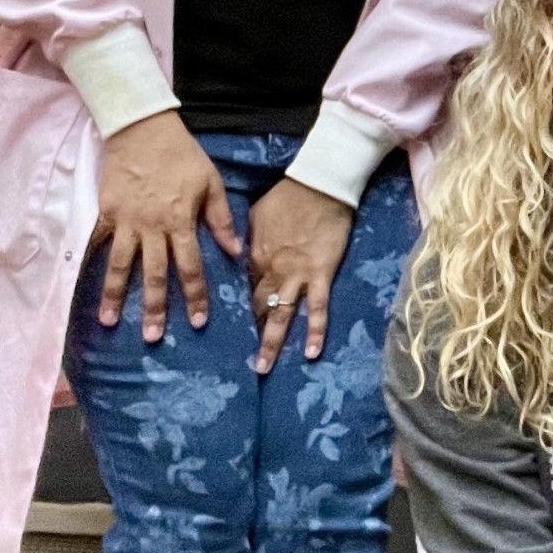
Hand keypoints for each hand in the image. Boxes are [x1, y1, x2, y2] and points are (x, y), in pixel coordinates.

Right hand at [92, 113, 241, 342]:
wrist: (142, 128)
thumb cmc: (182, 155)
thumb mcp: (211, 183)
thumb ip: (220, 220)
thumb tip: (235, 252)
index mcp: (180, 222)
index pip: (189, 267)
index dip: (193, 296)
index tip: (196, 322)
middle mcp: (151, 227)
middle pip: (153, 274)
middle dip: (153, 308)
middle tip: (151, 338)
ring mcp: (125, 221)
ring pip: (120, 265)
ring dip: (114, 295)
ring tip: (109, 321)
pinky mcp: (106, 211)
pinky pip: (98, 242)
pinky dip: (92, 264)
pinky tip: (85, 285)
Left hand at [248, 178, 353, 370]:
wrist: (319, 184)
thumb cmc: (287, 195)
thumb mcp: (255, 215)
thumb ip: (247, 239)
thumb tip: (240, 254)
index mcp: (253, 254)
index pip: (244, 288)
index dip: (239, 308)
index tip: (233, 328)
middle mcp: (271, 270)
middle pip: (257, 306)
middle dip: (249, 332)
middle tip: (240, 359)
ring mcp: (296, 275)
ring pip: (280, 314)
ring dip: (271, 342)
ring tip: (262, 368)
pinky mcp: (320, 274)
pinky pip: (316, 308)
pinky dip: (314, 331)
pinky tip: (309, 352)